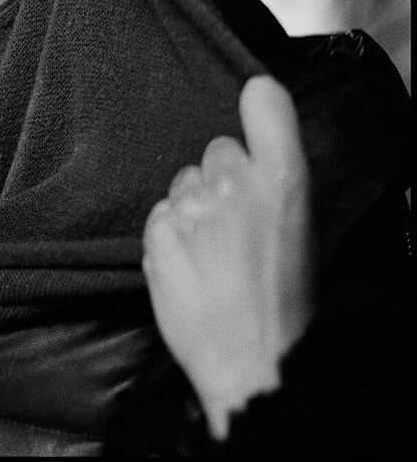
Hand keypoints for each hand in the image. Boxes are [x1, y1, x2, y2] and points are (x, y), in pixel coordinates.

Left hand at [142, 75, 312, 439]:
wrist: (252, 365)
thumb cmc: (289, 307)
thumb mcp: (304, 234)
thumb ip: (277, 187)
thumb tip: (254, 160)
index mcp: (285, 182)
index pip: (266, 103)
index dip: (259, 98)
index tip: (256, 96)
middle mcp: (234, 184)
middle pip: (217, 150)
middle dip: (224, 176)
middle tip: (236, 219)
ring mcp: (190, 206)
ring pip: (184, 181)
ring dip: (194, 205)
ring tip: (213, 251)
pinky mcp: (156, 229)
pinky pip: (161, 212)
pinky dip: (171, 231)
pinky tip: (191, 265)